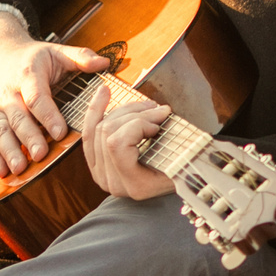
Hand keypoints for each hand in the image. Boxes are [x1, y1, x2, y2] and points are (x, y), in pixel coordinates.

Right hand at [0, 17, 110, 178]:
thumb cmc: (32, 57)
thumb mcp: (56, 51)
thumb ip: (80, 57)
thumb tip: (104, 63)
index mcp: (28, 75)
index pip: (37, 97)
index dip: (48, 115)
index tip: (60, 132)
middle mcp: (8, 93)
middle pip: (18, 118)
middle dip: (29, 137)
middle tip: (40, 154)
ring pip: (1, 131)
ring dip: (9, 151)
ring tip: (20, 167)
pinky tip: (2, 172)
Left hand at [84, 85, 174, 200]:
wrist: (176, 184)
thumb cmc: (185, 170)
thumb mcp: (185, 158)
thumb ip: (176, 141)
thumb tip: (163, 112)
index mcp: (134, 185)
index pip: (117, 144)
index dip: (138, 124)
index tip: (161, 120)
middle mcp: (113, 182)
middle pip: (107, 132)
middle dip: (135, 113)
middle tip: (158, 109)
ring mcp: (101, 174)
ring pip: (99, 128)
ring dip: (125, 110)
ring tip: (146, 106)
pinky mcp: (96, 164)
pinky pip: (89, 132)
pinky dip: (96, 109)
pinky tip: (104, 91)